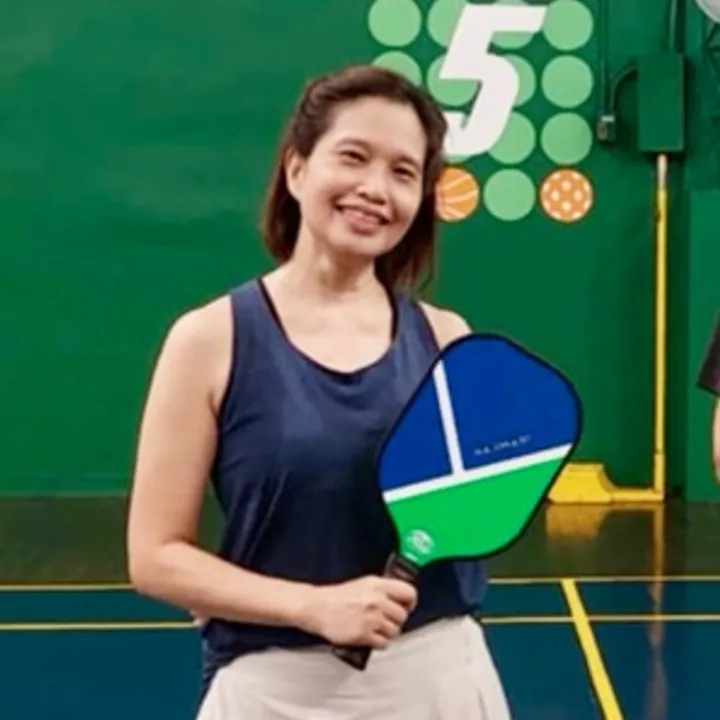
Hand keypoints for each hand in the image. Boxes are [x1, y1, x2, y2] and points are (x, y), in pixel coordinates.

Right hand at [300, 576, 417, 648]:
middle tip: (387, 620)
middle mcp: (376, 600)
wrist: (317, 607)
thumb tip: (399, 599)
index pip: (409, 593)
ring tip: (377, 629)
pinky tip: (371, 636)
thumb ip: (382, 590)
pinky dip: (379, 642)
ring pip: (395, 631)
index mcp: (377, 585)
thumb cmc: (336, 597)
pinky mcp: (364, 634)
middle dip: (396, 620)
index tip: (406, 606)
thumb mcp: (363, 584)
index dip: (410, 602)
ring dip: (387, 632)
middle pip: (402, 615)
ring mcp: (371, 618)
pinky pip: (384, 643)